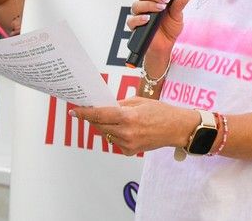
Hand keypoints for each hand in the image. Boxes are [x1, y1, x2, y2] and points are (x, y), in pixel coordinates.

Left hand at [73, 97, 199, 156]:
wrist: (177, 128)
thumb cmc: (162, 112)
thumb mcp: (140, 101)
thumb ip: (121, 105)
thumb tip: (104, 107)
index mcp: (128, 116)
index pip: (100, 115)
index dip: (85, 113)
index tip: (74, 111)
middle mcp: (126, 132)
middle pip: (100, 125)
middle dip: (95, 118)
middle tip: (95, 112)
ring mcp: (128, 143)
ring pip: (107, 134)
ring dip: (107, 126)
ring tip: (121, 120)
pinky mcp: (130, 151)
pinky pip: (115, 142)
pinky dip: (117, 135)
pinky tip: (129, 130)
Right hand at [126, 0, 192, 70]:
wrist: (166, 45)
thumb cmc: (170, 29)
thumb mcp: (178, 15)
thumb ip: (180, 4)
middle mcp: (145, 4)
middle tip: (166, 0)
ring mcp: (139, 15)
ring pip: (136, 4)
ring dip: (149, 5)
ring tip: (160, 9)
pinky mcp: (135, 26)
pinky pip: (131, 20)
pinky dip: (139, 18)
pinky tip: (147, 18)